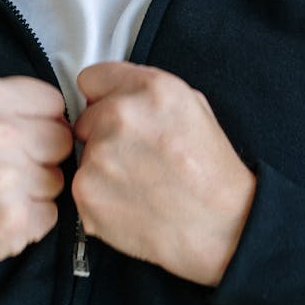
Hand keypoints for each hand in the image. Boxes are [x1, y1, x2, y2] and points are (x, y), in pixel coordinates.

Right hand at [0, 76, 72, 273]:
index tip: (21, 134)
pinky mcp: (11, 221)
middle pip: (61, 140)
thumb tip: (63, 114)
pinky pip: (50, 215)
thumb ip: (11, 101)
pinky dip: (31, 220)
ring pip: (57, 180)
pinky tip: (0, 214)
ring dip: (36, 190)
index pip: (53, 102)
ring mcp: (4, 178)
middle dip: (42, 155)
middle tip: (8, 167)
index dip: (41, 121)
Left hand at [72, 62, 254, 286]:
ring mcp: (100, 153)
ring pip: (84, 152)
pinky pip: (82, 185)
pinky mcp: (87, 191)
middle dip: (103, 133)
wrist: (221, 226)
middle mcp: (121, 115)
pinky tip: (130, 200)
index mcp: (150, 89)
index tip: (111, 110)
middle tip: (135, 154)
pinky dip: (100, 195)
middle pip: (86, 117)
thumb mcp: (192, 106)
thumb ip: (146, 91)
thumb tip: (115, 91)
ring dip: (103, 165)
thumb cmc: (211, 172)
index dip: (103, 97)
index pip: (91, 78)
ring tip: (139, 181)